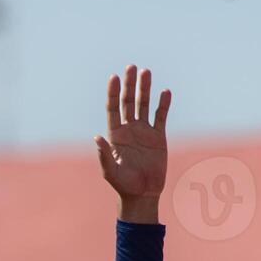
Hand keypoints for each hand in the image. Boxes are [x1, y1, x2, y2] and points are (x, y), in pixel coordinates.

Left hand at [95, 65, 171, 223]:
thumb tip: (96, 137)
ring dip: (145, 89)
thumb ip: (104, 155)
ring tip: (146, 72)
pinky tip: (165, 92)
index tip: (114, 77)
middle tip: (132, 67)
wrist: (143, 194)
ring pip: (144, 105)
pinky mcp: (158, 137)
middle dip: (129, 85)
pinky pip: (161, 116)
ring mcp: (144, 131)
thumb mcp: (110, 171)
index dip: (113, 93)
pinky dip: (163, 104)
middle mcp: (128, 129)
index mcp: (115, 135)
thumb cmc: (123, 185)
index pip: (113, 109)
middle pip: (128, 102)